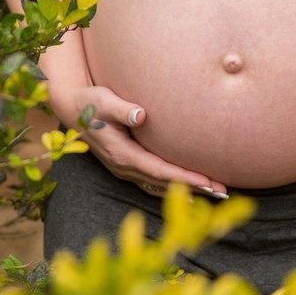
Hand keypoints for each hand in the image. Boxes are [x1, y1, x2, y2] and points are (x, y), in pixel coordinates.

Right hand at [52, 83, 229, 198]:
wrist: (72, 109)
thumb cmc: (91, 102)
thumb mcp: (103, 101)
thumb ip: (120, 108)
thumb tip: (140, 114)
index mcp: (121, 154)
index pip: (159, 170)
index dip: (183, 178)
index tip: (207, 182)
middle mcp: (124, 167)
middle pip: (164, 183)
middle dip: (193, 188)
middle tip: (222, 191)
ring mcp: (125, 169)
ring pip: (160, 186)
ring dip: (186, 190)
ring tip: (214, 193)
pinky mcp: (128, 166)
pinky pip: (154, 182)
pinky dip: (174, 187)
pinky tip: (191, 189)